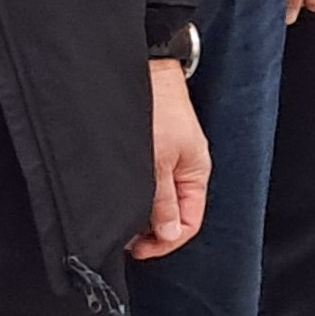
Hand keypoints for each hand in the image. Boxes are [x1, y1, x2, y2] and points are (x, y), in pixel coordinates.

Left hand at [134, 57, 210, 258]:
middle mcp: (185, 169)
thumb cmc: (158, 107)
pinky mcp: (153, 148)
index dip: (164, 242)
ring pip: (157, 198)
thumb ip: (163, 200)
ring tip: (118, 213)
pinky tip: (119, 192)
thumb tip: (168, 234)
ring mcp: (169, 158)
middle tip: (122, 234)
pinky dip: (135, 191)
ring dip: (140, 210)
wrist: (147, 67)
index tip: (136, 248)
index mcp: (196, 173)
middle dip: (149, 228)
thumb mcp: (158, 161)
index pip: (188, 223)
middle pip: (172, 214)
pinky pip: (148, 181)